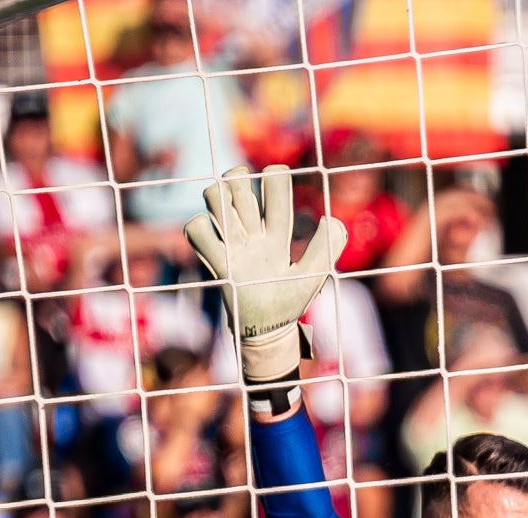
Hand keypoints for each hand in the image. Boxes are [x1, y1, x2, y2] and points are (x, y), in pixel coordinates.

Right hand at [185, 166, 346, 385]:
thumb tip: (331, 219)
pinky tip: (220, 246)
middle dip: (240, 180)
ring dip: (221, 199)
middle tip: (251, 206)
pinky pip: (195, 227)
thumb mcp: (315, 275)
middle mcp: (250, 231)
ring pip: (213, 194)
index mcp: (276, 231)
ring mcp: (231, 243)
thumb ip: (328, 248)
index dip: (274, 176)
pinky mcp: (214, 260)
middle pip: (235, 180)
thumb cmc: (291, 300)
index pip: (272, 186)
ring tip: (237, 226)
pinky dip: (203, 228)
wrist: (269, 330)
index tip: (277, 181)